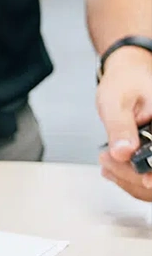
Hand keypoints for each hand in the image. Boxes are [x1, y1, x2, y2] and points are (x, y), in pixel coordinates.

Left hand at [97, 47, 151, 200]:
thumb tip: (123, 152)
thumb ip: (120, 128)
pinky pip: (147, 171)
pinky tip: (112, 167)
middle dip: (133, 173)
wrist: (127, 75)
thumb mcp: (116, 102)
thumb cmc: (125, 82)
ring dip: (128, 177)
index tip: (145, 180)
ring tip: (107, 162)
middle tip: (108, 161)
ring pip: (151, 177)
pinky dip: (128, 174)